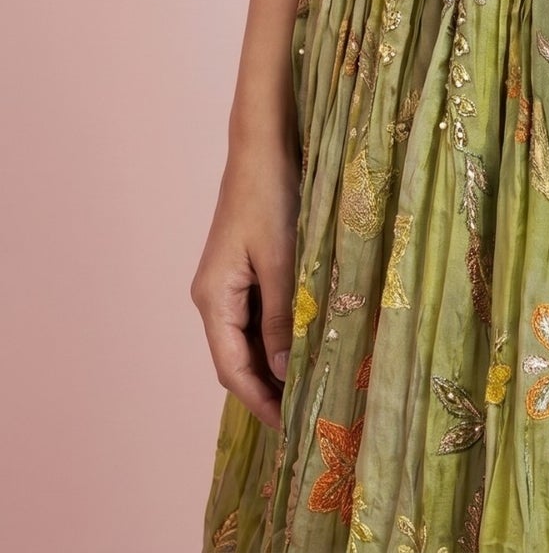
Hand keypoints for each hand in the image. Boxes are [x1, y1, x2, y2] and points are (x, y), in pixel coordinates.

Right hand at [191, 140, 300, 431]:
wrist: (264, 145)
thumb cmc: (271, 196)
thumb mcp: (281, 260)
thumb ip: (281, 316)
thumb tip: (281, 369)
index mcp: (213, 298)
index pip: (231, 367)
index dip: (259, 400)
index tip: (288, 426)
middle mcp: (213, 296)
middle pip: (237, 356)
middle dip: (268, 386)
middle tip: (307, 411)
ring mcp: (228, 281)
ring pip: (250, 336)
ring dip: (275, 361)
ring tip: (311, 385)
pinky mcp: (245, 267)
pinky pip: (259, 313)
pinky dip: (279, 333)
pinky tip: (305, 343)